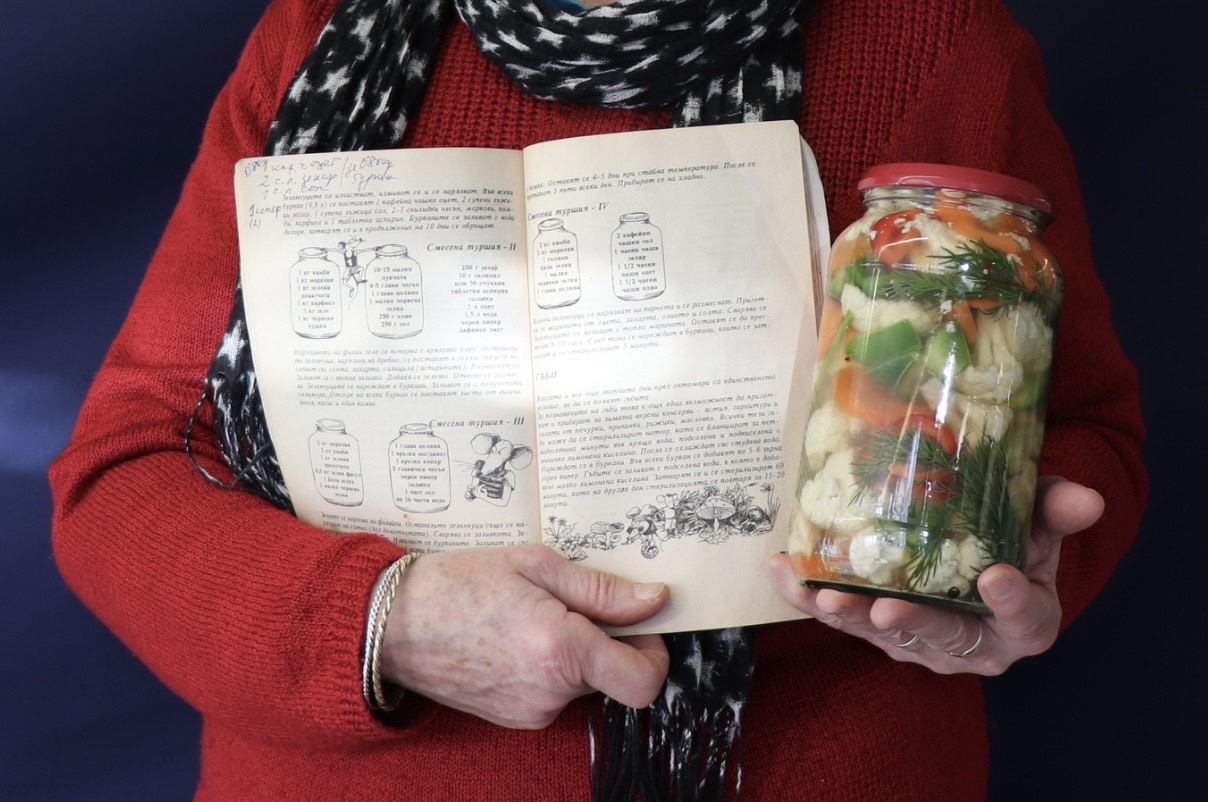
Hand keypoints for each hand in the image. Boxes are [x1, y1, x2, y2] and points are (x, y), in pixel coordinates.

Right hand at [380, 544, 669, 727]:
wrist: (392, 625)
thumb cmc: (459, 584)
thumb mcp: (535, 566)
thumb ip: (601, 589)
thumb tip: (655, 599)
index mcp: (561, 651)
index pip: (643, 681)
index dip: (654, 653)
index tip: (642, 624)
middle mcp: (550, 693)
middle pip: (613, 675)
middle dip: (607, 640)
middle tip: (572, 602)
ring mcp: (531, 712)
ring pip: (582, 683)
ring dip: (574, 653)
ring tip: (533, 615)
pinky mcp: (514, 719)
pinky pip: (553, 693)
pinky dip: (549, 667)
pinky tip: (516, 637)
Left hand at [769, 476, 1103, 674]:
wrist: (979, 558)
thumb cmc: (1013, 540)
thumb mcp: (1038, 523)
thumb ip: (1053, 509)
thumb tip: (1085, 498)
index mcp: (1025, 619)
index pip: (1024, 618)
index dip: (1011, 602)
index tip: (996, 578)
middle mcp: (972, 642)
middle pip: (944, 636)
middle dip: (914, 621)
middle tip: (888, 608)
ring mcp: (920, 641)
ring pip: (883, 633)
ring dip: (852, 616)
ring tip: (825, 597)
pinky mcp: (877, 629)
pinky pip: (842, 617)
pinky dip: (809, 597)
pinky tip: (783, 570)